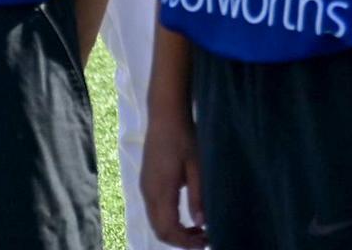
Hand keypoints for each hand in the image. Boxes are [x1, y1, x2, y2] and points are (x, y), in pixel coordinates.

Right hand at [137, 115, 207, 248]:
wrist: (165, 115)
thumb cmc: (184, 137)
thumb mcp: (197, 167)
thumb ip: (197, 196)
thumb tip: (201, 224)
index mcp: (161, 190)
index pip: (169, 229)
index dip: (186, 242)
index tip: (206, 241)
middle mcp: (149, 193)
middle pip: (160, 230)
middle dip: (181, 241)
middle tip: (204, 239)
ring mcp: (145, 188)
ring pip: (156, 222)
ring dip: (175, 231)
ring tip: (198, 230)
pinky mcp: (146, 183)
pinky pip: (154, 212)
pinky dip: (169, 221)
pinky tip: (185, 216)